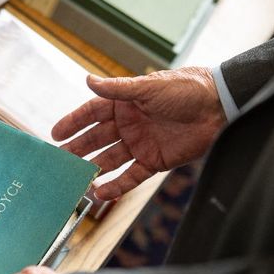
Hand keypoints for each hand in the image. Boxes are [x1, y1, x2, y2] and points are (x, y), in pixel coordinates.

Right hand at [52, 67, 224, 199]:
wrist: (219, 106)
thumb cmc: (185, 89)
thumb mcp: (148, 87)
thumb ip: (117, 89)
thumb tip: (87, 80)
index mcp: (125, 103)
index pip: (92, 113)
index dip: (73, 122)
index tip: (54, 133)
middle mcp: (129, 124)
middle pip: (97, 139)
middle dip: (78, 149)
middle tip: (59, 160)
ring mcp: (140, 144)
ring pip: (110, 160)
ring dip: (93, 169)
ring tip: (74, 180)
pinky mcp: (154, 161)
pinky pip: (131, 176)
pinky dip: (116, 186)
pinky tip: (99, 194)